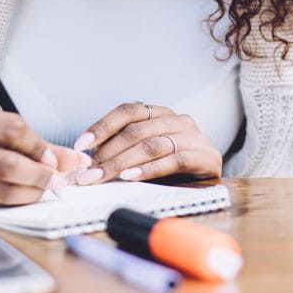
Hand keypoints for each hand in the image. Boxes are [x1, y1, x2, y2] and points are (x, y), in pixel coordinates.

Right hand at [0, 110, 87, 206]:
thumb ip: (33, 142)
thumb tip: (71, 160)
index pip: (12, 130)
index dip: (39, 146)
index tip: (53, 158)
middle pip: (7, 166)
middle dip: (39, 176)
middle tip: (56, 180)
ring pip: (1, 192)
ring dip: (30, 194)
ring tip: (42, 189)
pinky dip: (12, 202)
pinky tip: (21, 195)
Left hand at [71, 102, 221, 183]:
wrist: (210, 181)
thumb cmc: (170, 168)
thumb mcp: (143, 153)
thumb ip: (121, 151)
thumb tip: (85, 161)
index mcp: (160, 113)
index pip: (128, 111)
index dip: (103, 126)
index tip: (81, 145)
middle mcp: (178, 120)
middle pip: (137, 130)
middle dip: (108, 151)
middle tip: (87, 170)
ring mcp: (194, 137)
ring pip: (153, 145)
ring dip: (123, 162)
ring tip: (103, 175)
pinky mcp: (206, 157)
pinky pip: (174, 160)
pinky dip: (150, 169)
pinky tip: (131, 177)